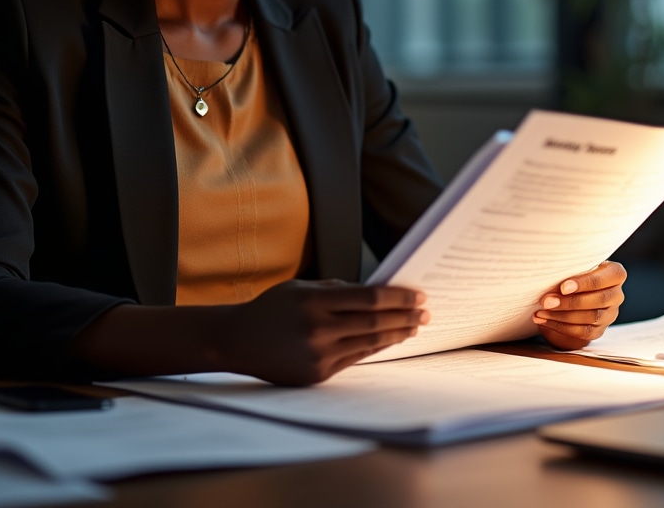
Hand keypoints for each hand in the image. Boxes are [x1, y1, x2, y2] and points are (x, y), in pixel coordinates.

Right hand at [219, 279, 428, 385]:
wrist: (237, 341)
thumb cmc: (271, 308)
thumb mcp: (300, 287)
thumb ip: (336, 290)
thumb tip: (374, 293)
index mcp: (314, 301)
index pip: (369, 298)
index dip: (398, 297)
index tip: (419, 295)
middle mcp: (318, 328)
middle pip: (374, 322)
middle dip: (405, 316)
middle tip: (426, 312)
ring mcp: (318, 354)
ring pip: (368, 343)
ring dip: (396, 334)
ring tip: (414, 327)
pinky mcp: (318, 375)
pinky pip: (354, 359)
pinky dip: (375, 348)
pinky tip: (389, 341)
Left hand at [533, 260, 626, 350]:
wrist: (575, 290)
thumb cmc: (574, 271)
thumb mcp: (575, 265)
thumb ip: (570, 269)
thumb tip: (549, 277)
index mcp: (614, 273)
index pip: (604, 278)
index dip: (585, 284)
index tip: (563, 287)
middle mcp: (617, 295)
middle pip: (599, 300)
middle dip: (570, 302)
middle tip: (546, 301)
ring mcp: (610, 314)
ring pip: (591, 318)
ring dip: (562, 316)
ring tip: (541, 311)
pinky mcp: (600, 329)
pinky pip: (583, 332)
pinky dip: (561, 327)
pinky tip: (544, 320)